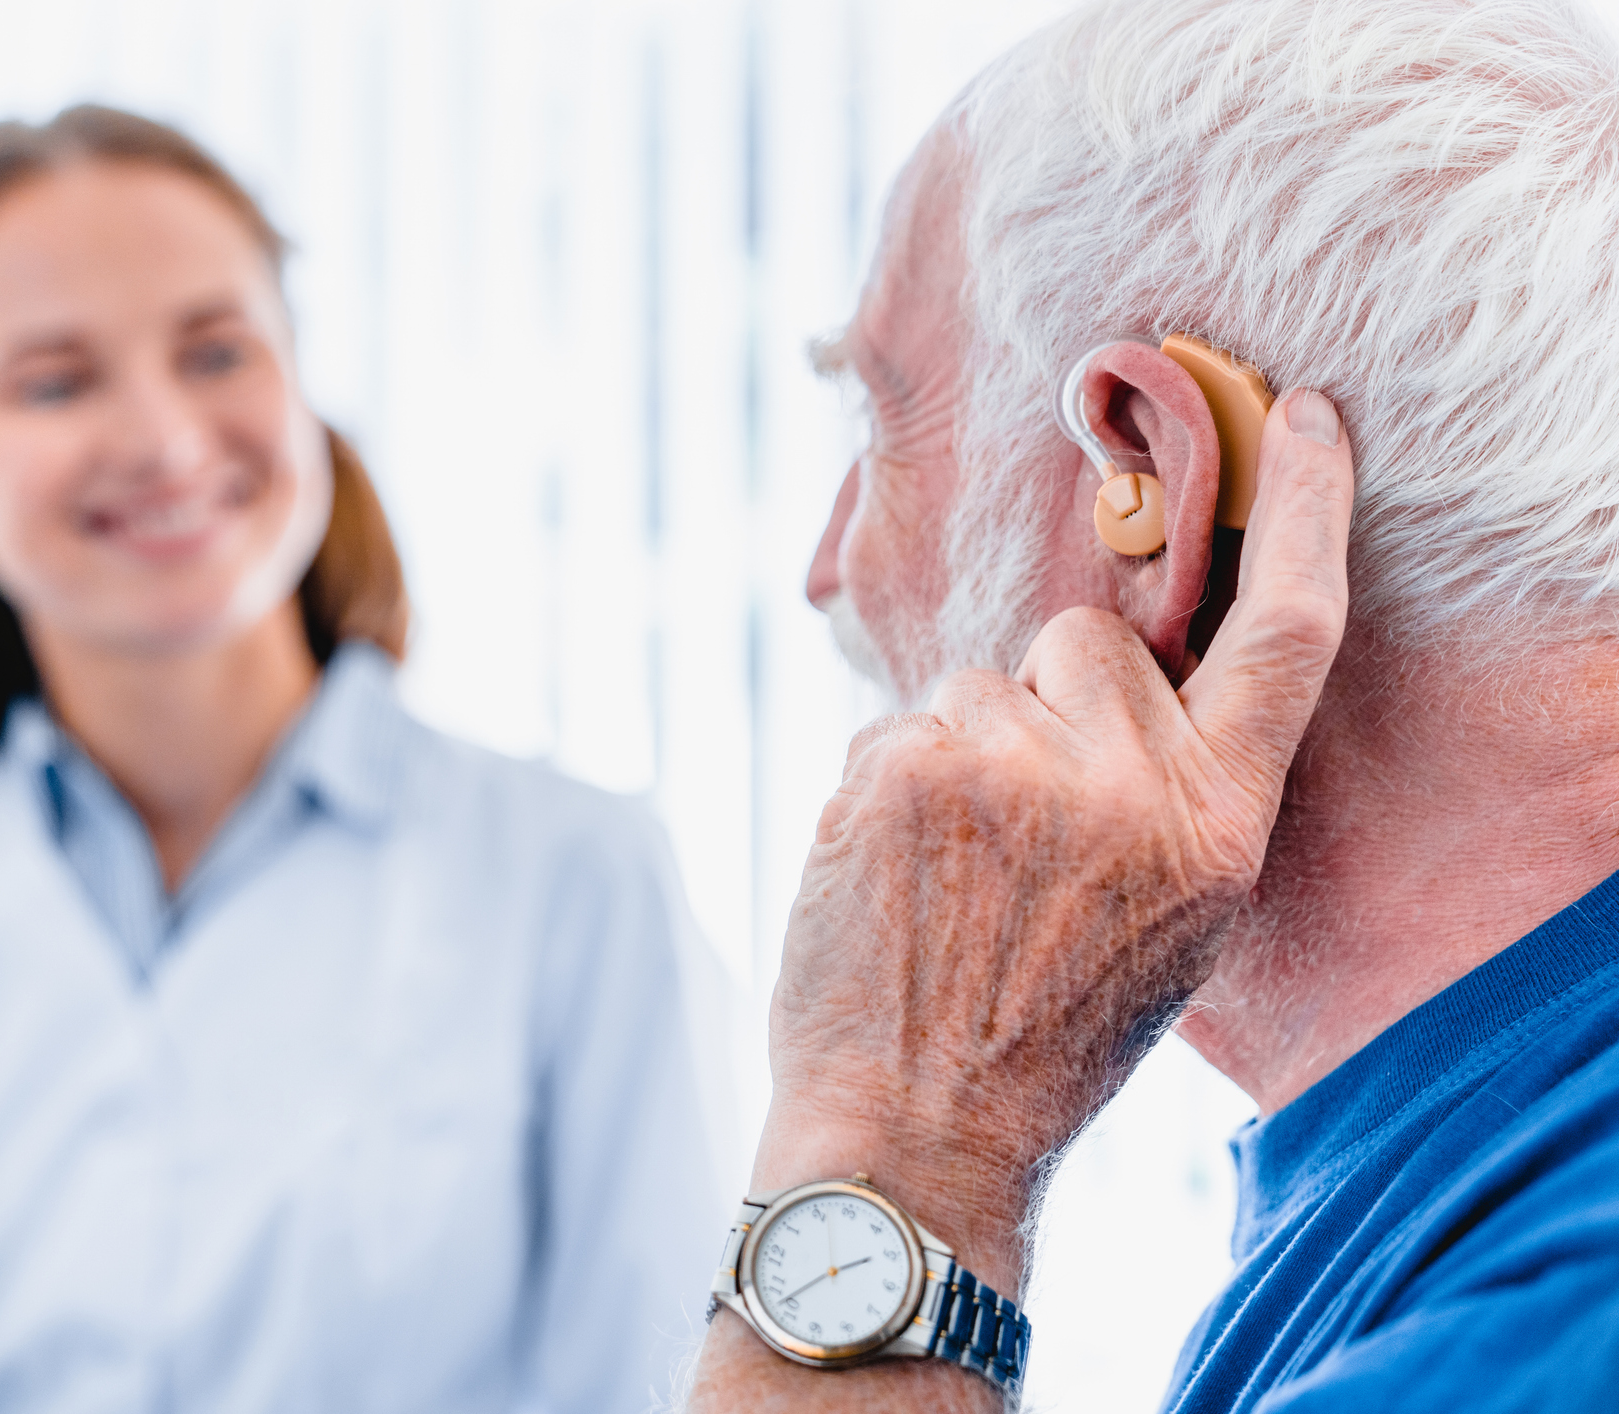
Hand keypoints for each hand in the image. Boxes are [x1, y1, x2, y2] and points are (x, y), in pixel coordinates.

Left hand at [693, 390, 1351, 1412]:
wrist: (919, 1124)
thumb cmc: (1045, 1030)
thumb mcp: (1171, 922)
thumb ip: (1167, 789)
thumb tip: (1111, 677)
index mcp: (1217, 822)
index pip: (1286, 637)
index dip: (1307, 516)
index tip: (1310, 419)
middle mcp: (1125, 779)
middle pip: (1080, 640)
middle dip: (1044, 704)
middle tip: (1015, 827)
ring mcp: (1007, 762)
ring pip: (973, 682)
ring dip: (956, 750)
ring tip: (947, 872)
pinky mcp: (901, 763)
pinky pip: (892, 722)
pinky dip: (885, 782)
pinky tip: (889, 874)